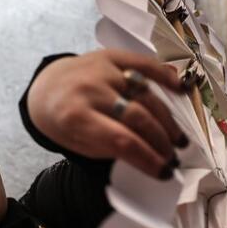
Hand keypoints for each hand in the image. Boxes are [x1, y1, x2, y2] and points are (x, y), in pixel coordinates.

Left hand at [27, 50, 188, 178]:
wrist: (46, 88)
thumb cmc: (64, 123)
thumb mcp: (79, 144)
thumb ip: (111, 149)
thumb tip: (152, 158)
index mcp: (76, 117)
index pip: (121, 140)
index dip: (147, 158)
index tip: (164, 172)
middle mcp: (90, 89)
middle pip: (137, 117)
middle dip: (160, 141)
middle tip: (173, 156)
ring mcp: (102, 70)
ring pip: (146, 95)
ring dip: (166, 120)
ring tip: (177, 139)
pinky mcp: (111, 55)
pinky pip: (144, 64)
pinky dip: (165, 76)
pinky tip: (181, 90)